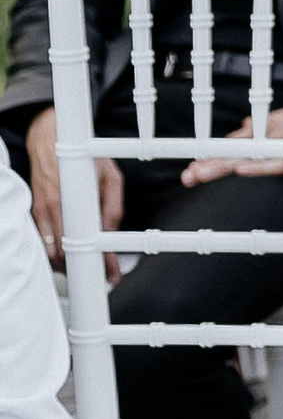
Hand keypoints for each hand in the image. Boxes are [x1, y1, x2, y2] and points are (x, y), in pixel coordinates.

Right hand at [25, 109, 123, 280]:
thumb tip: (113, 231)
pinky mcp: (33, 212)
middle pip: (66, 253)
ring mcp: (40, 211)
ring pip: (50, 252)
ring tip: (84, 272)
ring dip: (66, 266)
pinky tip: (65, 259)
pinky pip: (40, 242)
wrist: (49, 141)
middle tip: (99, 276)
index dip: (102, 261)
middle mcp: (54, 208)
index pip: (89, 240)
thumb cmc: (83, 158)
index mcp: (75, 199)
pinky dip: (52, 254)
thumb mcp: (109, 176)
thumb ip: (113, 205)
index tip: (111, 274)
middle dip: (82, 270)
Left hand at [178, 110, 282, 195]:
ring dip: (223, 165)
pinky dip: (259, 167)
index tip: (192, 168)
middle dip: (209, 161)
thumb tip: (238, 140)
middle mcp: (281, 127)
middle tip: (189, 175)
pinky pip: (278, 163)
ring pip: (251, 153)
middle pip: (238, 145)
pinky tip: (241, 172)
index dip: (211, 153)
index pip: (236, 138)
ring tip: (201, 175)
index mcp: (276, 121)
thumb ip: (265, 140)